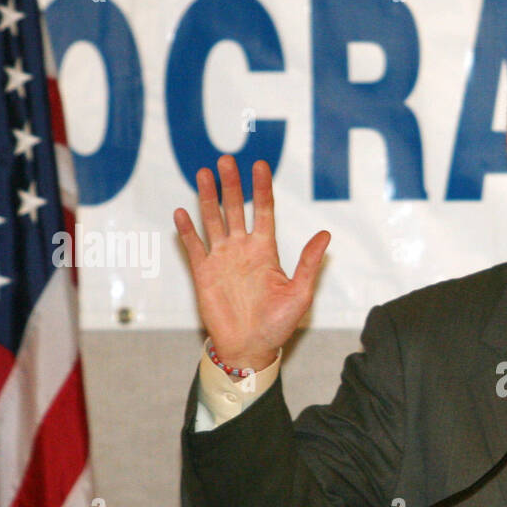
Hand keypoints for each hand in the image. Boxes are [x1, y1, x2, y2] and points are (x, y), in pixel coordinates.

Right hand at [174, 156, 329, 368]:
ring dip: (208, 197)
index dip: (261, 188)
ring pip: (213, 220)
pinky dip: (187, 230)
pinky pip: (193, 246)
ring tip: (204, 173)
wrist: (250, 347)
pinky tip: (181, 212)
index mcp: (266, 250)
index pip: (264, 211)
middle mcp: (243, 249)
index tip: (259, 165)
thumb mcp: (300, 293)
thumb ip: (309, 263)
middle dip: (231, 184)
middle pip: (235, 208)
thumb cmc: (278, 325)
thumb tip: (325, 235)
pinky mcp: (204, 273)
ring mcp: (222, 259)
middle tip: (226, 159)